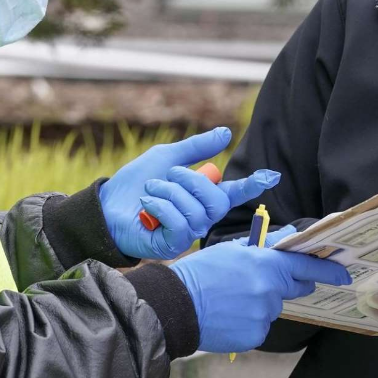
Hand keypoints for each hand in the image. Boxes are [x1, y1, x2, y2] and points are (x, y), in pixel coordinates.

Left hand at [100, 128, 280, 259]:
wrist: (105, 206)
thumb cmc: (134, 183)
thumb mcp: (167, 157)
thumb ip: (197, 148)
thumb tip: (226, 132)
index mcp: (201, 196)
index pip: (233, 192)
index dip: (252, 184)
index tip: (271, 175)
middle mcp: (199, 217)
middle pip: (217, 201)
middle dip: (192, 182)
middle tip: (169, 175)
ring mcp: (187, 233)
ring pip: (197, 212)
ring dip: (169, 193)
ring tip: (150, 191)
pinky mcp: (172, 245)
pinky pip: (181, 225)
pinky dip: (161, 207)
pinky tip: (146, 205)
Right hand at [170, 226, 351, 352]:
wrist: (176, 306)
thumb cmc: (201, 272)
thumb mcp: (231, 250)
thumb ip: (264, 246)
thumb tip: (287, 236)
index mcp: (265, 265)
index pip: (305, 266)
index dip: (328, 270)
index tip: (343, 274)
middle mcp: (269, 291)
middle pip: (294, 289)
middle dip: (285, 284)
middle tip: (261, 282)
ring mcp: (263, 316)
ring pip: (273, 308)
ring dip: (261, 303)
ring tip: (231, 299)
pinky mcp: (255, 336)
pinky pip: (261, 326)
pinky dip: (249, 321)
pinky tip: (229, 315)